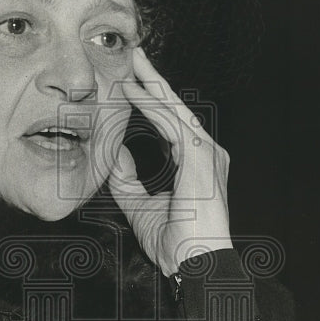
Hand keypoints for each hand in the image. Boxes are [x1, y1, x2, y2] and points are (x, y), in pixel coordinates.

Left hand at [108, 47, 232, 276]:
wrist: (195, 265)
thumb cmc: (175, 243)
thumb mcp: (139, 206)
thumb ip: (126, 179)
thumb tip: (112, 154)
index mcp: (195, 162)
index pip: (171, 122)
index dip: (150, 100)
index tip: (130, 83)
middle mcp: (205, 152)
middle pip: (176, 107)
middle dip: (153, 80)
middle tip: (134, 55)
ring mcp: (207, 153)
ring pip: (175, 109)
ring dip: (152, 85)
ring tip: (131, 63)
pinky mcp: (201, 158)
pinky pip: (172, 124)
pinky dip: (152, 106)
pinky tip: (133, 92)